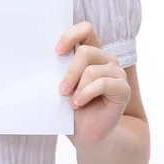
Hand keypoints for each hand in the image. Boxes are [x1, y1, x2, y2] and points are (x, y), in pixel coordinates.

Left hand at [56, 21, 130, 151]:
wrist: (86, 134)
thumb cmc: (71, 106)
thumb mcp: (62, 83)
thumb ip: (59, 67)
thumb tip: (40, 57)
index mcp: (90, 53)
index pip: (86, 29)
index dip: (71, 35)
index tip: (57, 51)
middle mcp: (105, 59)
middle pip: (85, 51)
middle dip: (69, 71)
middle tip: (61, 89)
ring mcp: (116, 73)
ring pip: (92, 69)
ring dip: (77, 87)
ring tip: (70, 101)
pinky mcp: (122, 89)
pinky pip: (103, 84)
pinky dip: (86, 94)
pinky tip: (78, 104)